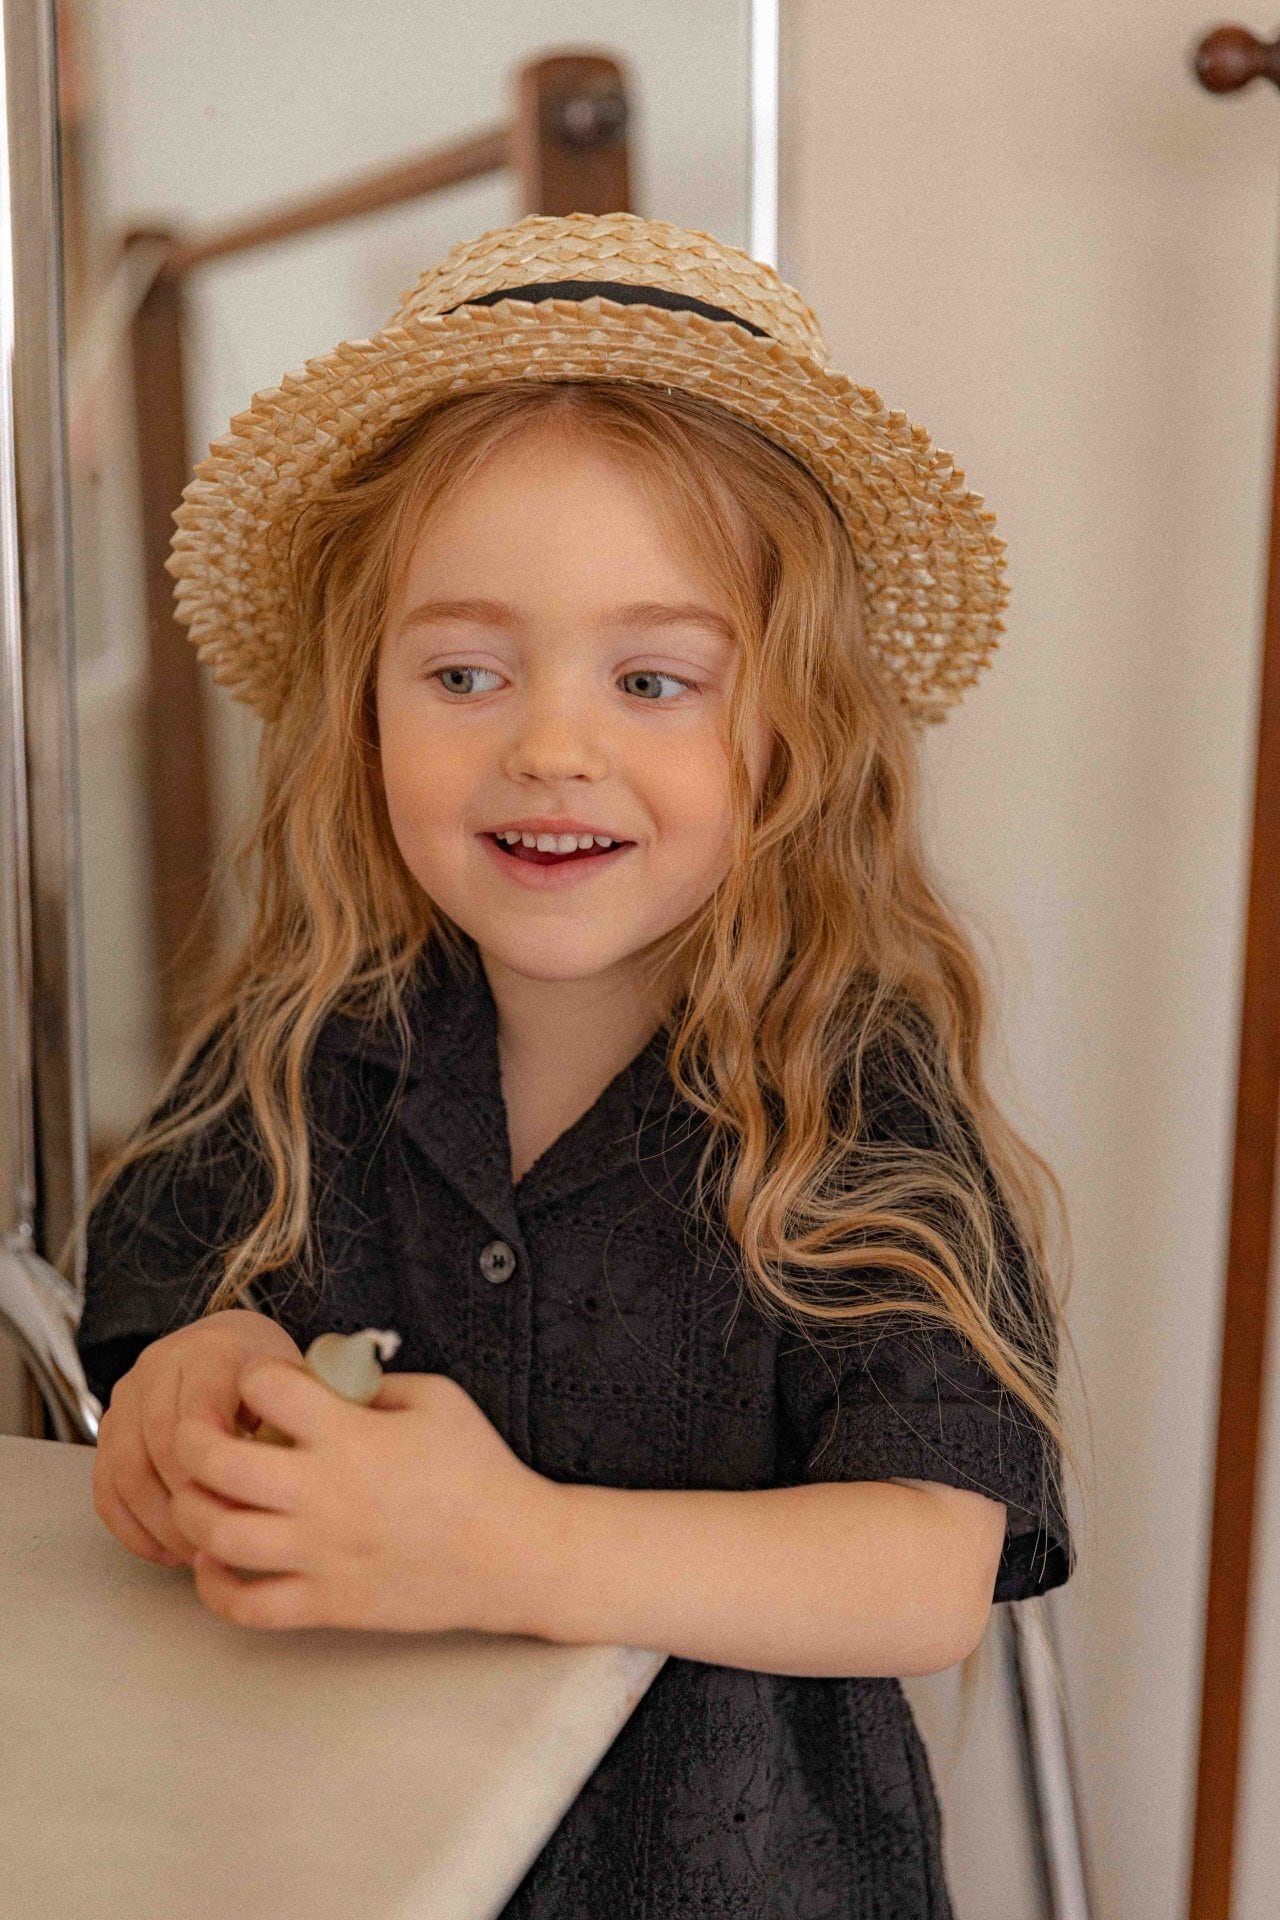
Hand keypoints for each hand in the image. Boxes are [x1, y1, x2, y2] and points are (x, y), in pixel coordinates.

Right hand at [91, 1311, 304, 1569]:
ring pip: (125, 1471)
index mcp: (211, 1351)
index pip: (198, 1412)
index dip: (213, 1465)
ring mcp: (128, 1397)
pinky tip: (166, 1551)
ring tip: (196, 1555)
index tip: (239, 1505)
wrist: (231, 1344)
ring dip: (159, 1524)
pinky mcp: (109, 1429)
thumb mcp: (291, 1387)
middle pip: (157, 1445)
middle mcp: (160, 1366)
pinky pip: (106, 1487)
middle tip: (220, 1542)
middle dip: (188, 1504)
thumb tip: (274, 1486)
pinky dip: (131, 1528)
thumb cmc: (268, 1377)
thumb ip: (285, 1426)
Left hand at [169, 1358, 561, 1633]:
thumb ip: (373, 1383)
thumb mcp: (437, 1398)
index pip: (265, 1388)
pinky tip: (214, 1560)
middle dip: (191, 1438)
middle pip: (215, 1463)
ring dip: (192, 1510)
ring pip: (216, 1536)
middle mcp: (324, 1494)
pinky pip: (246, 1606)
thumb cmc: (480, 1468)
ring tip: (200, 1494)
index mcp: (351, 1436)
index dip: (253, 1375)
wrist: (515, 1554)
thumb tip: (322, 1376)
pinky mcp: (328, 1604)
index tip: (262, 1384)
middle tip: (199, 1432)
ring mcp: (321, 1554)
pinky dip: (213, 1585)